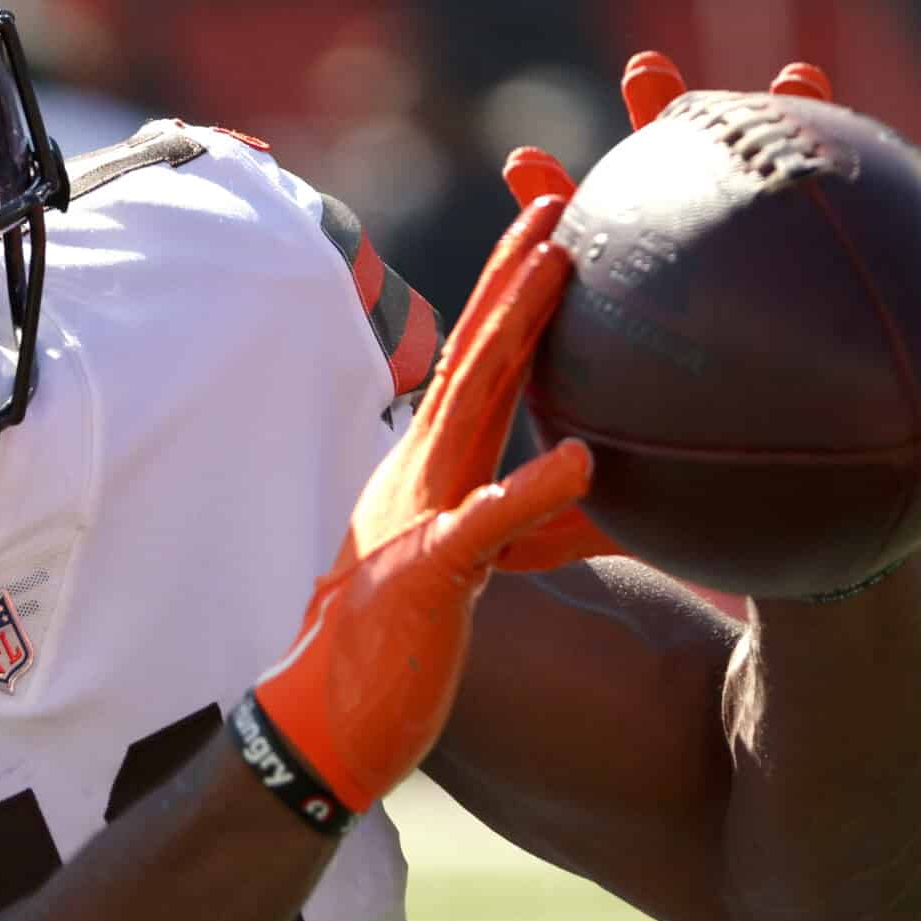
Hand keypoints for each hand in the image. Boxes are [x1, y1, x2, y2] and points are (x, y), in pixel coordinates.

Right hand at [251, 196, 591, 812]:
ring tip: (564, 270)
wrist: (321, 718)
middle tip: (562, 202)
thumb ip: (525, 520)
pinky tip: (582, 460)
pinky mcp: (429, 575)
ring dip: (517, 332)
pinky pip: (485, 524)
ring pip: (472, 405)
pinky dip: (532, 488)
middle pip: (476, 353)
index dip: (515, 289)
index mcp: (433, 464)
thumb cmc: (398, 644)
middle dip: (517, 272)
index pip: (479, 359)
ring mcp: (421, 516)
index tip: (555, 223)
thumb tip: (598, 491)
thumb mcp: (467, 563)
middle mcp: (423, 471)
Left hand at [486, 50, 838, 572]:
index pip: (596, 253)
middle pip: (686, 191)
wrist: (805, 554)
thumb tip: (511, 528)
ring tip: (801, 73)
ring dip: (806, 125)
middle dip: (667, 125)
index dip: (557, 211)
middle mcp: (725, 288)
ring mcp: (798, 291)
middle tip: (641, 73)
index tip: (519, 169)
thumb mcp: (632, 520)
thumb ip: (580, 506)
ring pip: (799, 195)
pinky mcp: (872, 326)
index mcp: (656, 326)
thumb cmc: (712, 529)